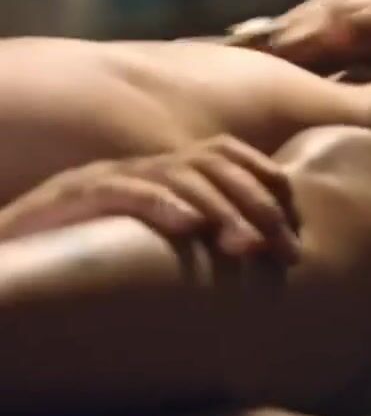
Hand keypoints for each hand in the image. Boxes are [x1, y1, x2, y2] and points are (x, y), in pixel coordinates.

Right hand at [0, 135, 299, 262]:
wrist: (10, 262)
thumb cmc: (80, 257)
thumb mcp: (148, 244)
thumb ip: (194, 236)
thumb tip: (256, 255)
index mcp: (160, 172)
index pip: (227, 153)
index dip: (268, 178)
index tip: (297, 220)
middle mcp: (138, 166)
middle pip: (215, 164)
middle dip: (259, 205)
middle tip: (288, 251)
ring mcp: (105, 178)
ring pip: (178, 176)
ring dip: (222, 211)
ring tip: (248, 247)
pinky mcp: (70, 198)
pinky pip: (122, 191)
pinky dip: (160, 206)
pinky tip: (189, 228)